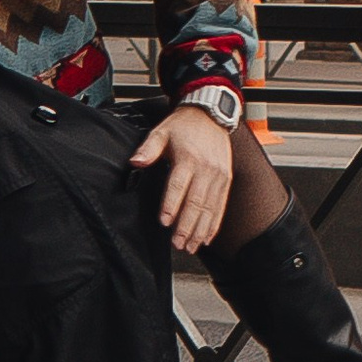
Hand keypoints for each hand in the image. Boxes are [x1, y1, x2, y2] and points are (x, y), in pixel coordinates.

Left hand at [131, 102, 233, 255]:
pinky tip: (206, 238)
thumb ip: (148, 149)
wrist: (212, 115)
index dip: (171, 204)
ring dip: (200, 230)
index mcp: (188, 158)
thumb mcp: (162, 132)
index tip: (165, 221)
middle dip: (186, 226)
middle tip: (178, 244)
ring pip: (210, 208)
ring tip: (190, 247)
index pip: (179, 185)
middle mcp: (206, 169)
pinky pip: (221, 206)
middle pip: (196, 202)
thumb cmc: (184, 126)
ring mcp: (219, 176)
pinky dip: (214, 224)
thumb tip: (135, 161)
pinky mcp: (226, 180)